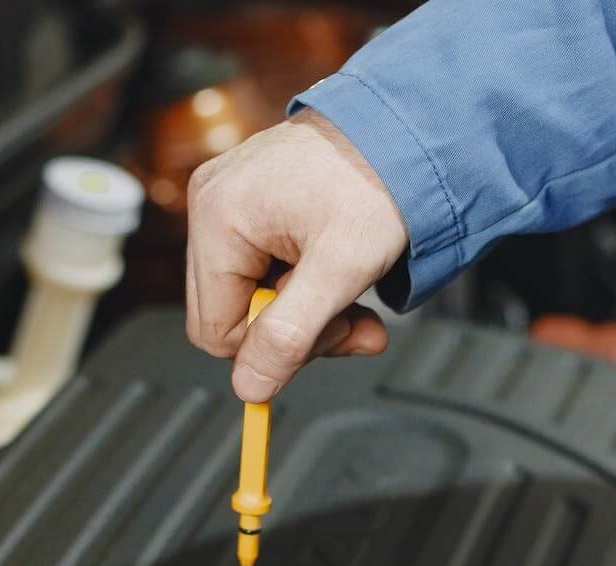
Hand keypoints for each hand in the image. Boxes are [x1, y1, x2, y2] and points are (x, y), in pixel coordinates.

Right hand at [185, 109, 408, 402]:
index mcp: (219, 218)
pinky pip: (260, 264)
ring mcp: (226, 197)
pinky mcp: (247, 198)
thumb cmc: (378, 180)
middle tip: (353, 318)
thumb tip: (250, 387)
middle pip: (231, 313)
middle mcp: (210, 203)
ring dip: (306, 307)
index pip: (216, 330)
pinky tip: (336, 264)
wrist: (405, 128)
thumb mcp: (341, 269)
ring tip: (353, 288)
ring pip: (250, 293)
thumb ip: (291, 335)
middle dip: (296, 328)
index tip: (330, 333)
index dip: (273, 348)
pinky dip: (303, 279)